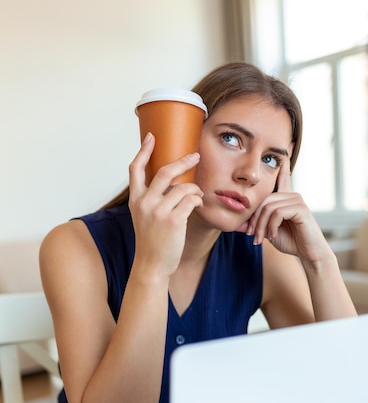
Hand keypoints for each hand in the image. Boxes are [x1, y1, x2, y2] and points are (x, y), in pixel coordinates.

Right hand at [128, 133, 203, 277]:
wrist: (152, 265)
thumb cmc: (152, 240)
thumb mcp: (145, 216)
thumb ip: (152, 198)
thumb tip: (173, 180)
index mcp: (136, 200)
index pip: (135, 169)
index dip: (144, 151)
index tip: (152, 137)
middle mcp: (145, 203)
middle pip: (164, 171)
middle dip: (183, 161)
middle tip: (195, 156)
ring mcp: (158, 211)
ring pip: (183, 187)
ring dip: (194, 189)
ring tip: (197, 195)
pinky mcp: (173, 220)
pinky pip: (191, 200)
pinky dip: (197, 200)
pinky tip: (197, 205)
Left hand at [240, 160, 328, 263]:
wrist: (308, 253)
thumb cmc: (289, 241)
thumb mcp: (267, 231)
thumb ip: (254, 224)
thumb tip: (235, 224)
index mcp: (285, 198)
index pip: (282, 176)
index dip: (282, 163)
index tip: (285, 146)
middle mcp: (291, 195)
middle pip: (263, 199)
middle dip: (254, 219)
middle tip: (252, 235)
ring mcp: (297, 200)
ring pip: (268, 207)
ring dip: (261, 226)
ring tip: (261, 239)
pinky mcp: (301, 209)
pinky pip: (277, 213)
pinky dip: (271, 226)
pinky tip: (273, 235)